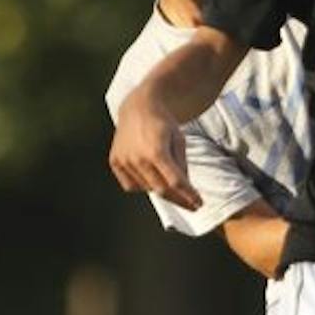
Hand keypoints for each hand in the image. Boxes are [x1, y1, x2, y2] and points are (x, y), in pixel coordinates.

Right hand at [109, 92, 199, 209]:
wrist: (138, 108)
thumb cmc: (162, 123)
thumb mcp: (179, 140)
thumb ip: (182, 165)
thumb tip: (184, 189)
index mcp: (156, 150)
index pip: (176, 181)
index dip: (189, 195)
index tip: (199, 204)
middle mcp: (138, 158)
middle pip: (161, 190)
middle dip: (179, 200)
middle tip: (191, 205)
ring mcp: (124, 161)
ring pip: (147, 188)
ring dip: (161, 188)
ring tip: (167, 176)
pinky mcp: (115, 162)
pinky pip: (132, 185)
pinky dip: (143, 185)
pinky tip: (150, 173)